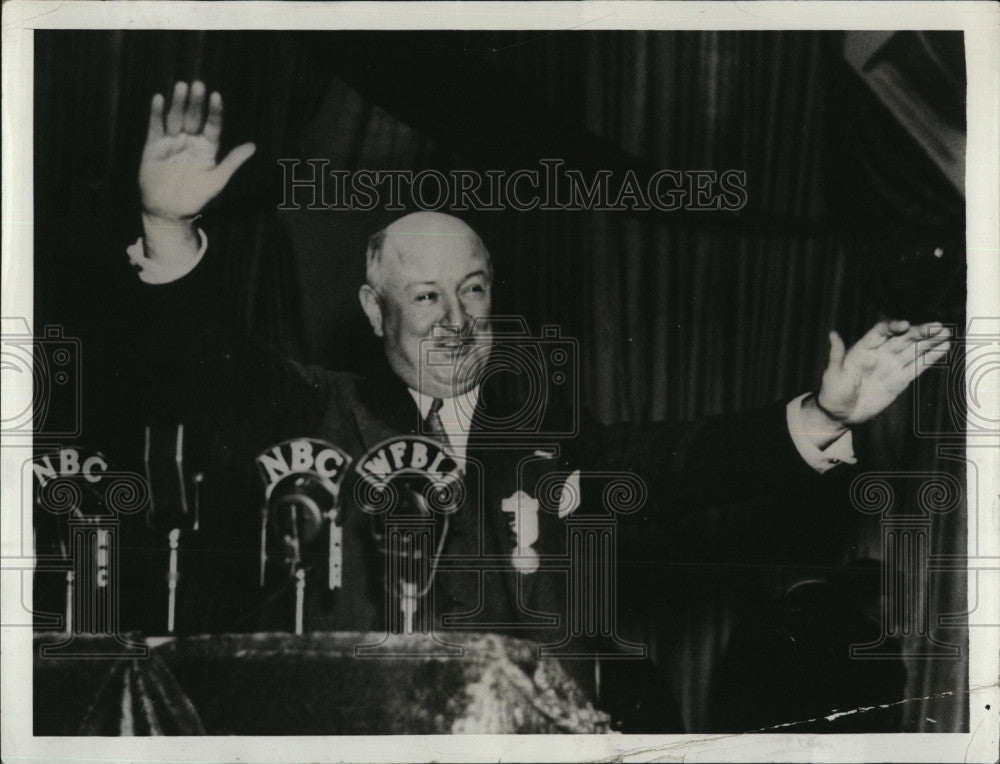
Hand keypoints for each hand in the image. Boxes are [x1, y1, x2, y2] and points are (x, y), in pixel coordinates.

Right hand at [139, 81, 255, 221]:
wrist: (170, 211)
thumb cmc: (196, 196)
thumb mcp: (217, 179)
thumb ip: (232, 161)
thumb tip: (253, 146)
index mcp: (207, 147)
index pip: (212, 125)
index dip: (214, 112)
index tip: (216, 96)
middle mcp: (190, 141)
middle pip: (194, 117)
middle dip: (196, 102)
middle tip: (198, 85)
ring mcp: (172, 141)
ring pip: (176, 118)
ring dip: (178, 103)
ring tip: (181, 87)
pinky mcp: (154, 146)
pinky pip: (156, 126)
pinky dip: (157, 113)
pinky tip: (159, 99)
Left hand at [815, 320, 952, 426]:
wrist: (841, 414)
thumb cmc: (832, 393)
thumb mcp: (832, 374)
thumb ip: (836, 354)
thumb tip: (832, 333)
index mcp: (863, 349)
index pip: (881, 332)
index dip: (893, 326)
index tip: (906, 325)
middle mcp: (880, 354)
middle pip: (902, 338)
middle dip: (920, 332)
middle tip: (938, 326)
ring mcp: (891, 366)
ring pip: (913, 350)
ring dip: (929, 341)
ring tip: (946, 333)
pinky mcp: (900, 380)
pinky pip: (918, 366)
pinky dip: (931, 357)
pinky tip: (943, 348)